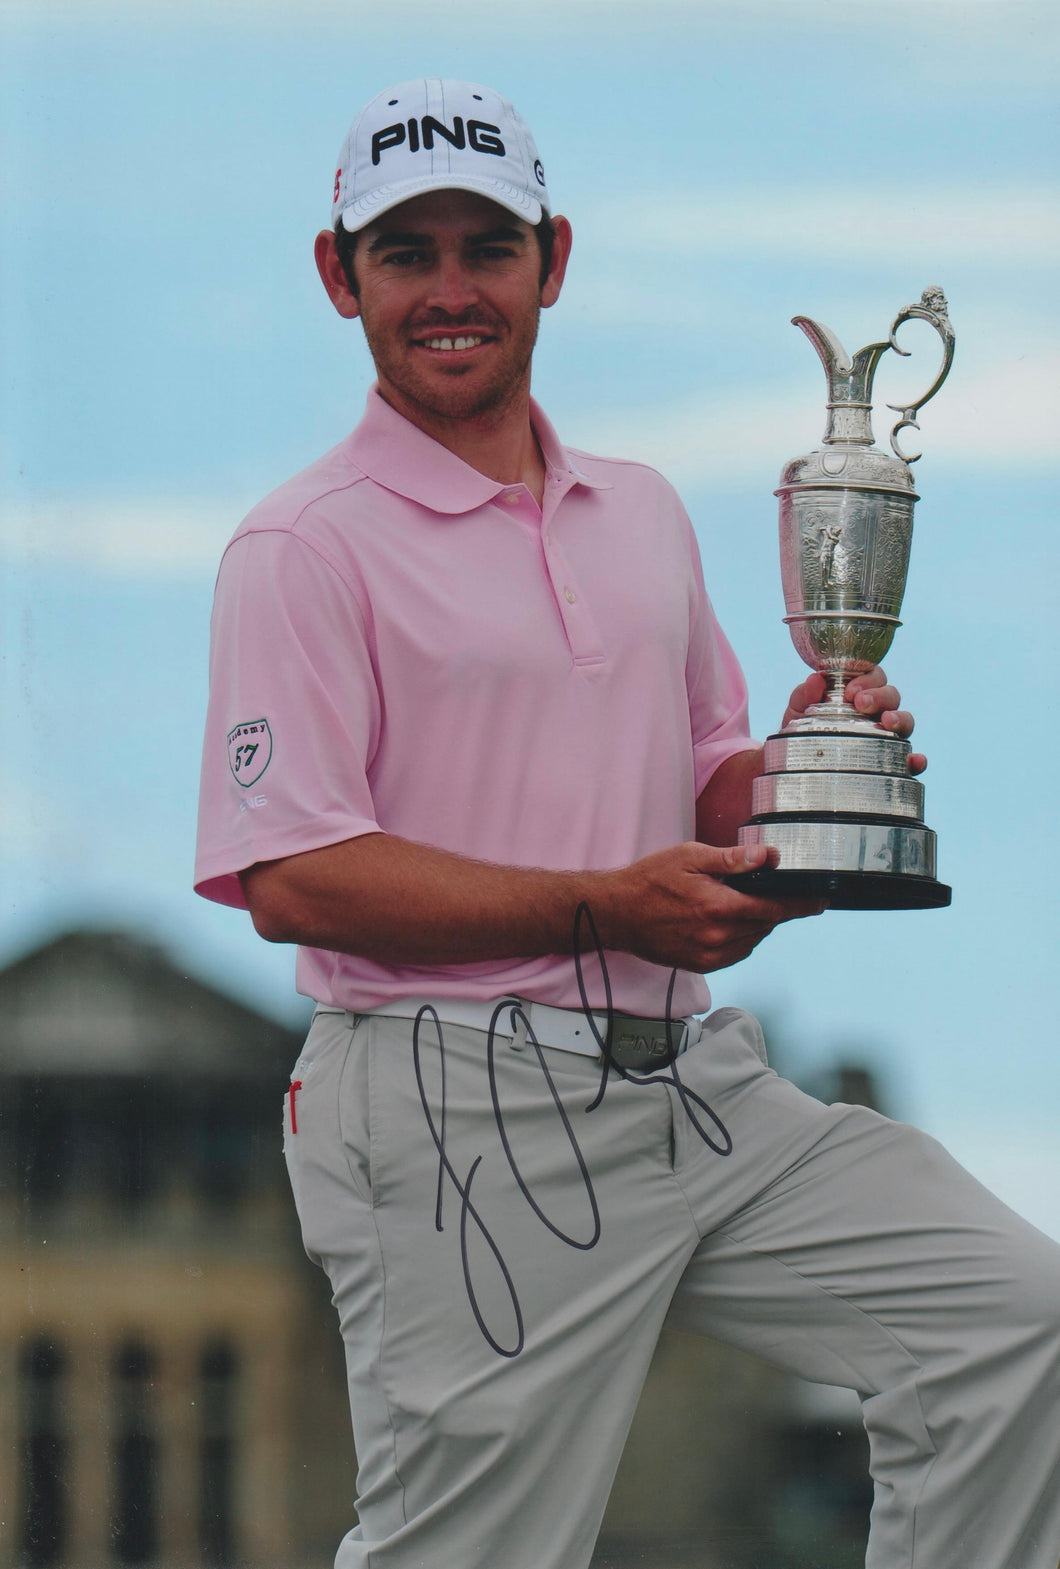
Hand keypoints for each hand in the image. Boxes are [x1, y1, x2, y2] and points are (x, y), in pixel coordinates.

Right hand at [599, 841, 825, 973]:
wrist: (616, 914)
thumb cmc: (649, 880)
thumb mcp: (689, 857)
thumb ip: (731, 859)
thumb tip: (768, 857)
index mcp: (720, 907)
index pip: (775, 908)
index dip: (802, 904)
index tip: (821, 901)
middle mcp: (718, 936)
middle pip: (767, 924)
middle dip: (779, 909)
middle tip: (785, 894)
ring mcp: (710, 954)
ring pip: (754, 940)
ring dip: (759, 923)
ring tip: (749, 904)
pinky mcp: (701, 965)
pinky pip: (737, 952)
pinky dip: (743, 938)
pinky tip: (732, 922)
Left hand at [783, 668, 925, 774]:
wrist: (798, 764)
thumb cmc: (803, 730)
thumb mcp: (799, 711)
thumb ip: (804, 695)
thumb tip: (815, 679)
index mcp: (859, 693)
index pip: (873, 676)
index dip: (867, 678)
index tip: (850, 691)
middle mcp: (878, 711)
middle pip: (892, 695)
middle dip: (880, 696)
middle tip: (861, 704)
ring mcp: (888, 736)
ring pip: (906, 721)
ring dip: (900, 718)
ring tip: (888, 722)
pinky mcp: (893, 762)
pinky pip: (911, 761)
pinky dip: (916, 760)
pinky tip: (914, 761)